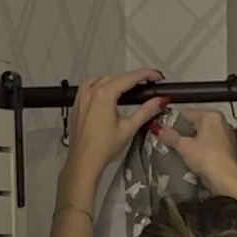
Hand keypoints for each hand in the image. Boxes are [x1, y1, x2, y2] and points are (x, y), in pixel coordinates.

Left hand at [60, 70, 167, 199]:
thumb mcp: (128, 128)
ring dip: (116, 79)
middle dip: (133, 77)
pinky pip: (88, 86)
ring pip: (101, 78)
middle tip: (148, 82)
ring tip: (130, 86)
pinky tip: (107, 91)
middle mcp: (90, 92)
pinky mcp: (76, 105)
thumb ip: (146, 111)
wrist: (83, 162)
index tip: (157, 76)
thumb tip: (160, 100)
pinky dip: (101, 84)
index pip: (129, 78)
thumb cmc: (103, 148)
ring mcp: (81, 97)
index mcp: (103, 95)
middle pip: (116, 76)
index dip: (146, 75)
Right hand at [154, 100, 236, 197]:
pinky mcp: (229, 148)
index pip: (186, 114)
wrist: (227, 181)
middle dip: (182, 133)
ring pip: (203, 134)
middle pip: (195, 123)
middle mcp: (222, 121)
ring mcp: (227, 135)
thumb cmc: (206, 159)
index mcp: (212, 115)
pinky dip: (201, 148)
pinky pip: (210, 144)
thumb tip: (157, 128)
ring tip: (180, 152)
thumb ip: (169, 136)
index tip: (163, 133)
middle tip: (169, 143)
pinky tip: (193, 158)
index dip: (172, 122)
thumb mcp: (183, 146)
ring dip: (192, 142)